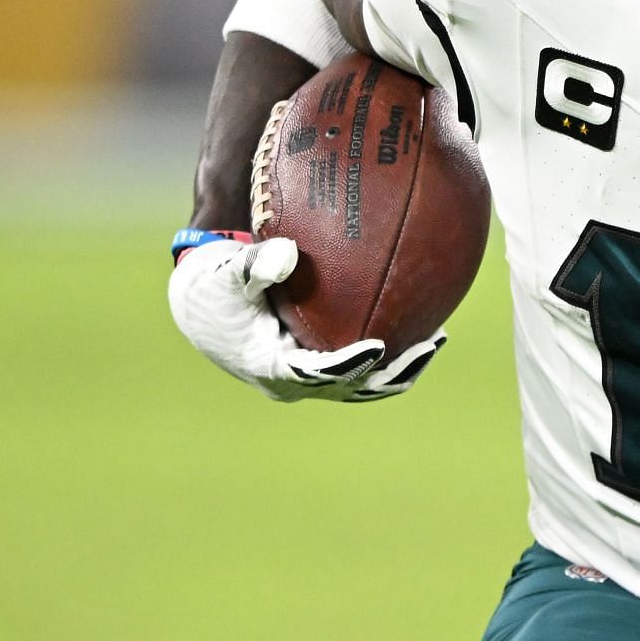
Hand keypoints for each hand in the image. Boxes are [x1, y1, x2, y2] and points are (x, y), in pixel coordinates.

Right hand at [168, 236, 443, 401]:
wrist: (203, 302)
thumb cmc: (214, 285)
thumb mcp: (227, 271)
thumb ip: (255, 263)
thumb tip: (288, 254)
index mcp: (269, 365)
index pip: (315, 373)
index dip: (348, 366)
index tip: (379, 346)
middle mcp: (291, 380)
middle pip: (351, 387)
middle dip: (390, 372)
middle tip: (428, 346)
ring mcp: (306, 376)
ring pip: (361, 383)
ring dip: (398, 368)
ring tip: (435, 341)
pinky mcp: (316, 364)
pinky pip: (360, 366)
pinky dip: (389, 353)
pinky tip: (421, 324)